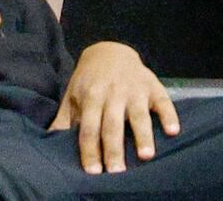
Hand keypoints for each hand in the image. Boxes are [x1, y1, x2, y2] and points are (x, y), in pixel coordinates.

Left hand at [51, 41, 178, 173]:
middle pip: (112, 124)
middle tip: (116, 172)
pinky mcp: (153, 85)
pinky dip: (169, 115)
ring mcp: (134, 89)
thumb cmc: (89, 81)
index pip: (89, 128)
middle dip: (114, 149)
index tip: (93, 172)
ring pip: (139, 114)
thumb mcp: (73, 96)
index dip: (90, 150)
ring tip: (146, 156)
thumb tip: (49, 142)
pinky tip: (173, 131)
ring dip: (143, 135)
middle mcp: (113, 92)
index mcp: (91, 96)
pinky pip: (163, 101)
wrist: (110, 50)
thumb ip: (64, 120)